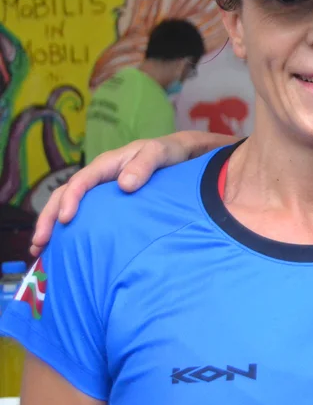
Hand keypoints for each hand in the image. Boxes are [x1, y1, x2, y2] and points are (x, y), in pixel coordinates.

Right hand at [31, 132, 235, 256]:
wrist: (181, 155)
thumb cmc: (169, 153)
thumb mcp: (161, 153)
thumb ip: (145, 165)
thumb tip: (124, 184)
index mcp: (108, 164)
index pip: (82, 180)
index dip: (71, 199)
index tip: (66, 220)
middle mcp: (99, 177)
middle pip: (65, 195)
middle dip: (49, 218)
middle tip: (40, 243)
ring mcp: (101, 190)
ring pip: (68, 205)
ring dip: (52, 226)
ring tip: (40, 251)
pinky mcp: (107, 203)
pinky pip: (83, 214)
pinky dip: (70, 229)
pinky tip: (64, 248)